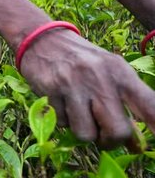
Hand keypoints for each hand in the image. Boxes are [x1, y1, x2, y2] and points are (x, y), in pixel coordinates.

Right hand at [20, 29, 154, 150]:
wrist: (41, 39)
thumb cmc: (81, 60)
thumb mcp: (107, 73)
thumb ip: (124, 104)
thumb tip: (135, 144)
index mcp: (121, 73)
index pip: (150, 106)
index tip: (148, 146)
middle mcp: (101, 78)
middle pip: (118, 131)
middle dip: (110, 141)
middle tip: (103, 136)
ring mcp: (75, 85)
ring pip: (87, 134)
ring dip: (83, 131)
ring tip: (77, 113)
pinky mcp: (52, 91)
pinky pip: (62, 124)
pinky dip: (63, 120)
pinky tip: (61, 102)